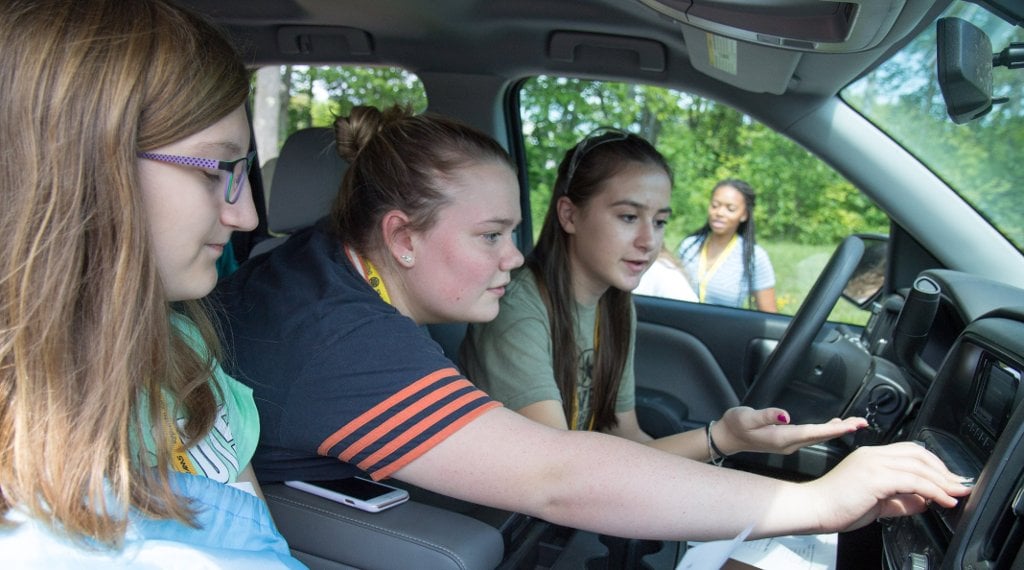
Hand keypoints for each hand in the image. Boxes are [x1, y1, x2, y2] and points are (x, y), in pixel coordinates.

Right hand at [714, 406, 867, 454]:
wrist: (726, 438)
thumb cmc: (735, 426)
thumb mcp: (746, 417)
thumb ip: (766, 415)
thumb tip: (786, 415)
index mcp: (782, 438)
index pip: (814, 432)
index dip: (835, 429)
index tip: (853, 425)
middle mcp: (789, 443)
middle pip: (822, 436)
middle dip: (843, 430)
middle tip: (863, 423)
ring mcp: (789, 444)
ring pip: (819, 437)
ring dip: (837, 431)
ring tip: (854, 424)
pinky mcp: (787, 441)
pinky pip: (812, 436)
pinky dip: (825, 430)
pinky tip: (832, 426)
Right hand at [800, 442, 971, 532]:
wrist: (812, 508)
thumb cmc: (835, 506)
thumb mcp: (876, 504)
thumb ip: (901, 501)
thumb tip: (925, 502)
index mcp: (871, 457)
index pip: (910, 452)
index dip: (934, 465)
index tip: (949, 481)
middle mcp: (873, 455)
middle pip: (919, 454)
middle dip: (944, 470)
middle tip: (959, 486)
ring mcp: (873, 463)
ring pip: (919, 466)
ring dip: (943, 481)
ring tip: (957, 494)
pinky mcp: (875, 477)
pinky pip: (912, 480)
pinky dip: (933, 490)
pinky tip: (942, 500)